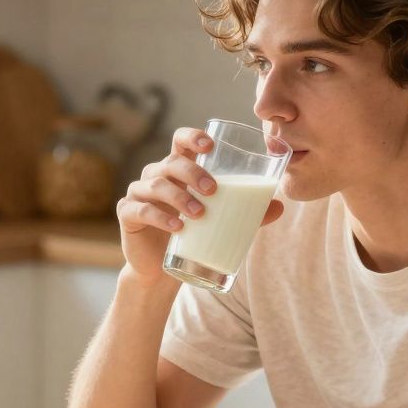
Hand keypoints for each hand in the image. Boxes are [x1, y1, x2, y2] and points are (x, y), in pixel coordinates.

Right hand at [117, 127, 283, 286]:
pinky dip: (160, 216)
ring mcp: (139, 193)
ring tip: (200, 214)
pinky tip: (176, 227)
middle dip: (193, 172)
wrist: (161, 270)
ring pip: (157, 184)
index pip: (181, 140)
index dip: (193, 137)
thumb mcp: (220, 221)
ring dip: (180, 196)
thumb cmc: (192, 236)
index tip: (210, 146)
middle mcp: (156, 175)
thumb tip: (280, 206)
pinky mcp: (127, 214)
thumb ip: (247, 212)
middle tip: (213, 190)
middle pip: (171, 162)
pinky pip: (140, 209)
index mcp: (178, 169)